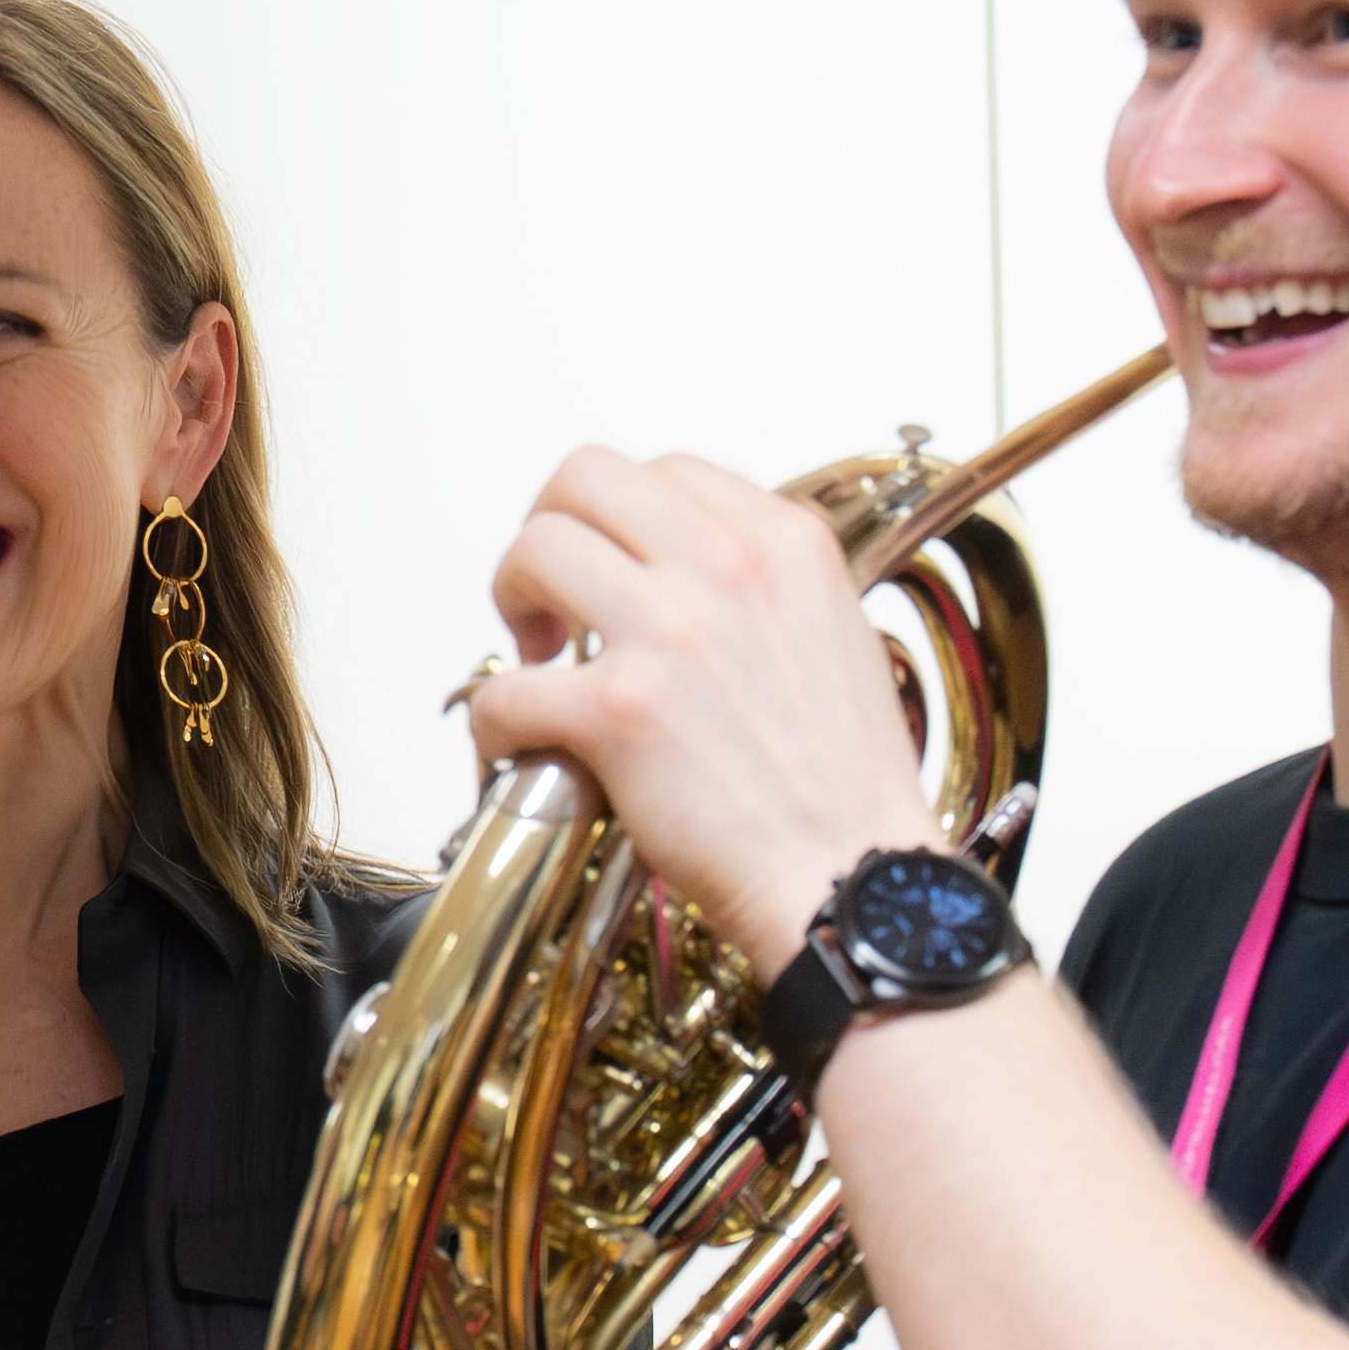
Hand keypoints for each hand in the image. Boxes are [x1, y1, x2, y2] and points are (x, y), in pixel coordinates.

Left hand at [474, 447, 937, 979]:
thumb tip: (683, 579)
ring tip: (537, 661)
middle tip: (552, 603)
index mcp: (786, 541)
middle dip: (550, 531)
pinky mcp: (620, 712)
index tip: (613, 570)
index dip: (620, 519)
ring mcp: (671, 633)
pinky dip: (494, 718)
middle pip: (585, 480)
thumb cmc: (846, 787)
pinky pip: (505, 687)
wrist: (854, 878)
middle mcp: (728, 566)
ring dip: (514, 601)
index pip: (665, 471)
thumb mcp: (833, 633)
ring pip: (535, 550)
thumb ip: (760, 588)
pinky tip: (520, 745)